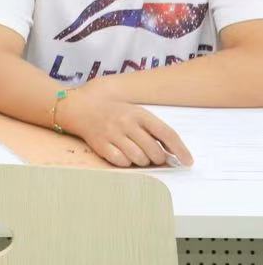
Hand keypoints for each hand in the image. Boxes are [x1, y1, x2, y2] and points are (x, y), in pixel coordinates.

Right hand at [60, 87, 192, 167]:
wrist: (82, 108)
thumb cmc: (115, 112)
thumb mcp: (136, 113)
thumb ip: (155, 130)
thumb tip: (174, 153)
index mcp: (139, 113)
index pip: (167, 133)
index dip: (181, 150)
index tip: (188, 162)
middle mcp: (126, 123)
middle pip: (154, 152)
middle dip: (158, 158)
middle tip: (152, 155)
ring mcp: (112, 134)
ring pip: (139, 159)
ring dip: (142, 161)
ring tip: (136, 153)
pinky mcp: (101, 144)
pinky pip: (122, 162)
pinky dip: (126, 162)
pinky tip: (123, 154)